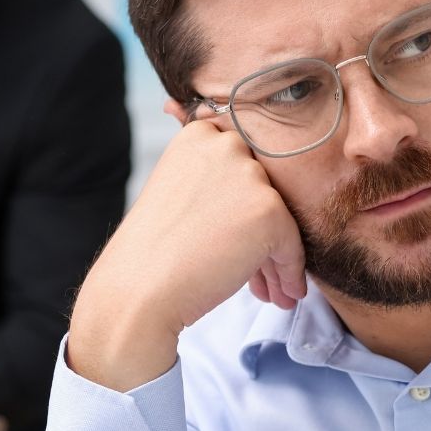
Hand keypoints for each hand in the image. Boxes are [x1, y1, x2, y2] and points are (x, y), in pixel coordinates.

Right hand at [68, 119, 304, 391]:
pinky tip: (284, 294)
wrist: (138, 290)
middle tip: (259, 272)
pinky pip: (292, 245)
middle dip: (261, 233)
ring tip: (274, 290)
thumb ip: (215, 185)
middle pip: (263, 191)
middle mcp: (226, 145)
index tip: (240, 236)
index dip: (243, 206)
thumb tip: (251, 205)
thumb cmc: (152, 253)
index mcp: (198, 136)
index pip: (241, 167)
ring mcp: (249, 176)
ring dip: (278, 256)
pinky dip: (290, 272)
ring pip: (281, 220)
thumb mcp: (178, 196)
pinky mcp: (269, 210)